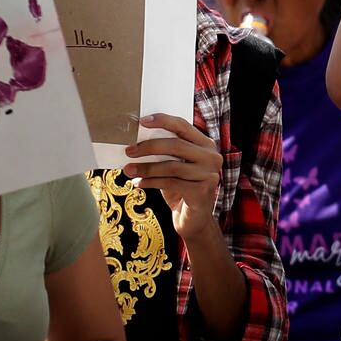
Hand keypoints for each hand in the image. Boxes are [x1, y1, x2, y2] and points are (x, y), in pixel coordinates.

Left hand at [125, 112, 221, 240]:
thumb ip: (166, 153)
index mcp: (206, 145)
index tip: (142, 121)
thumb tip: (137, 142)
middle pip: (176, 145)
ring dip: (146, 167)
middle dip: (149, 146)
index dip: (163, 121)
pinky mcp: (202, 192)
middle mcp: (211, 157)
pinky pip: (171, 183)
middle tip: (129, 150)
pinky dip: (151, 182)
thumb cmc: (181, 189)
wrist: (193, 220)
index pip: (184, 126)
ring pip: (171, 166)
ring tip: (129, 170)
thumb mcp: (175, 167)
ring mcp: (209, 174)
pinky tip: (139, 184)